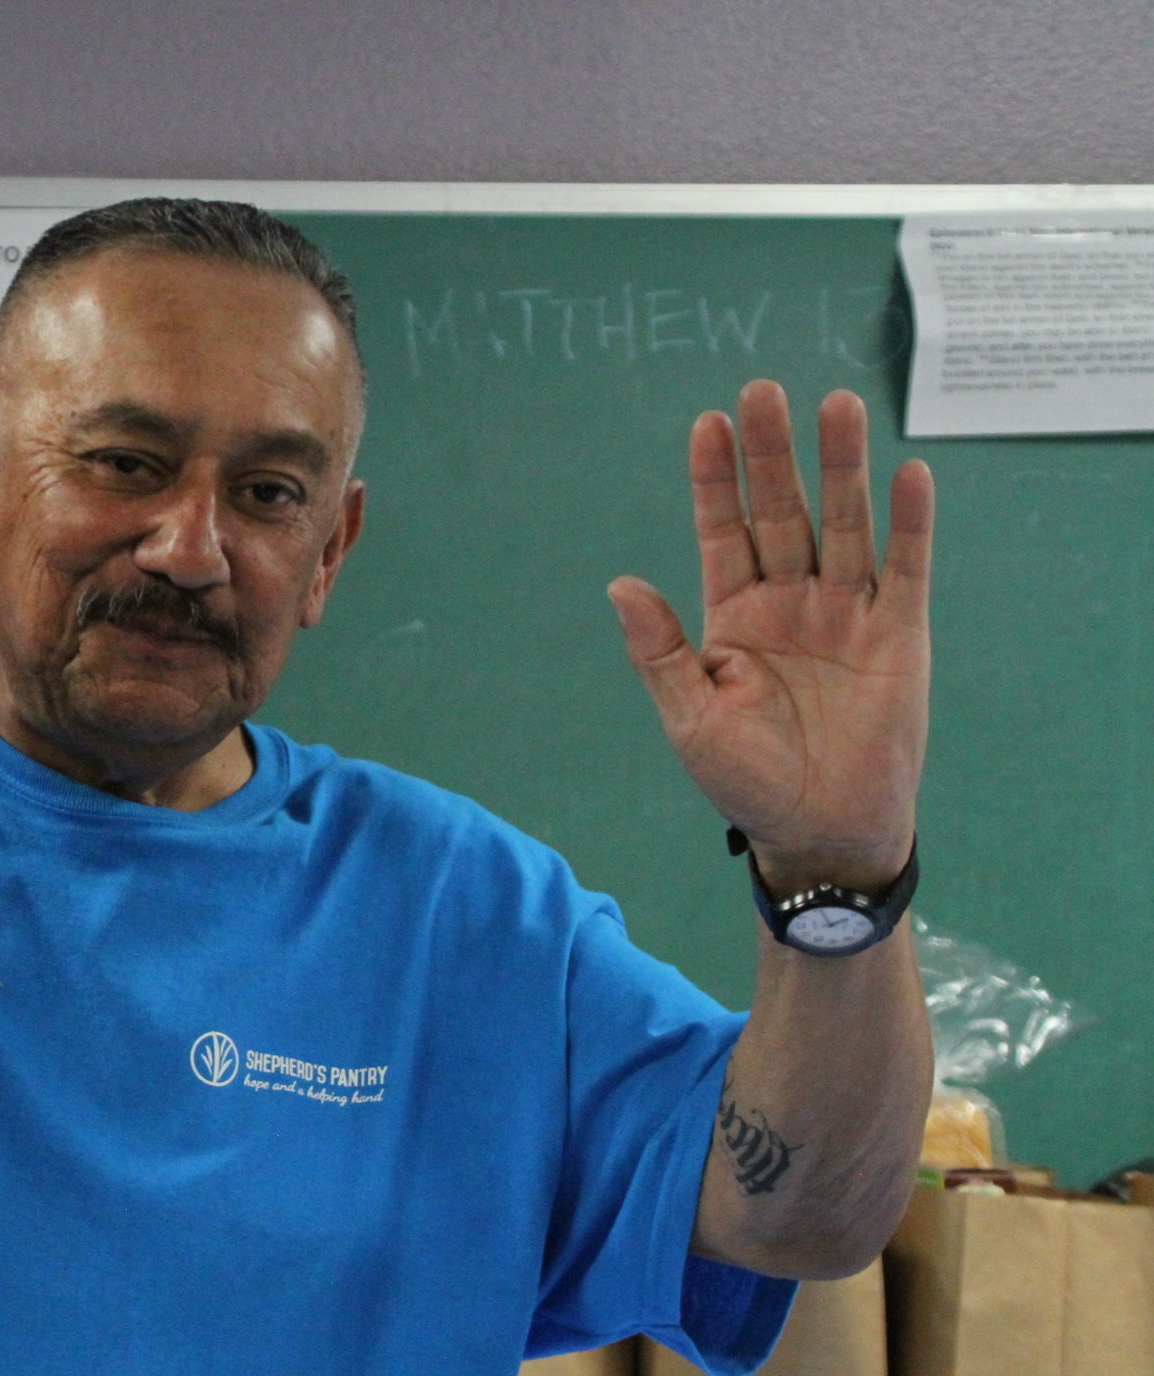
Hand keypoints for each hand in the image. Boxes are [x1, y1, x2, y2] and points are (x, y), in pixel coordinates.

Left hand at [608, 381, 932, 894]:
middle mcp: (790, 601)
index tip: (707, 422)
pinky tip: (908, 474)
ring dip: (841, 467)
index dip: (716, 479)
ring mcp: (846, 613)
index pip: (722, 530)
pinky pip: (907, 569)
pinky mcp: (899, 634)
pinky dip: (909, 524)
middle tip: (763, 390)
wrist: (820, 831)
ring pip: (842, 524)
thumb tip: (620, 584)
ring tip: (836, 404)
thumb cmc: (746, 781)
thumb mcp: (690, 719)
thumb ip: (659, 652)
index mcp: (733, 616)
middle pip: (781, 511)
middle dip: (773, 453)